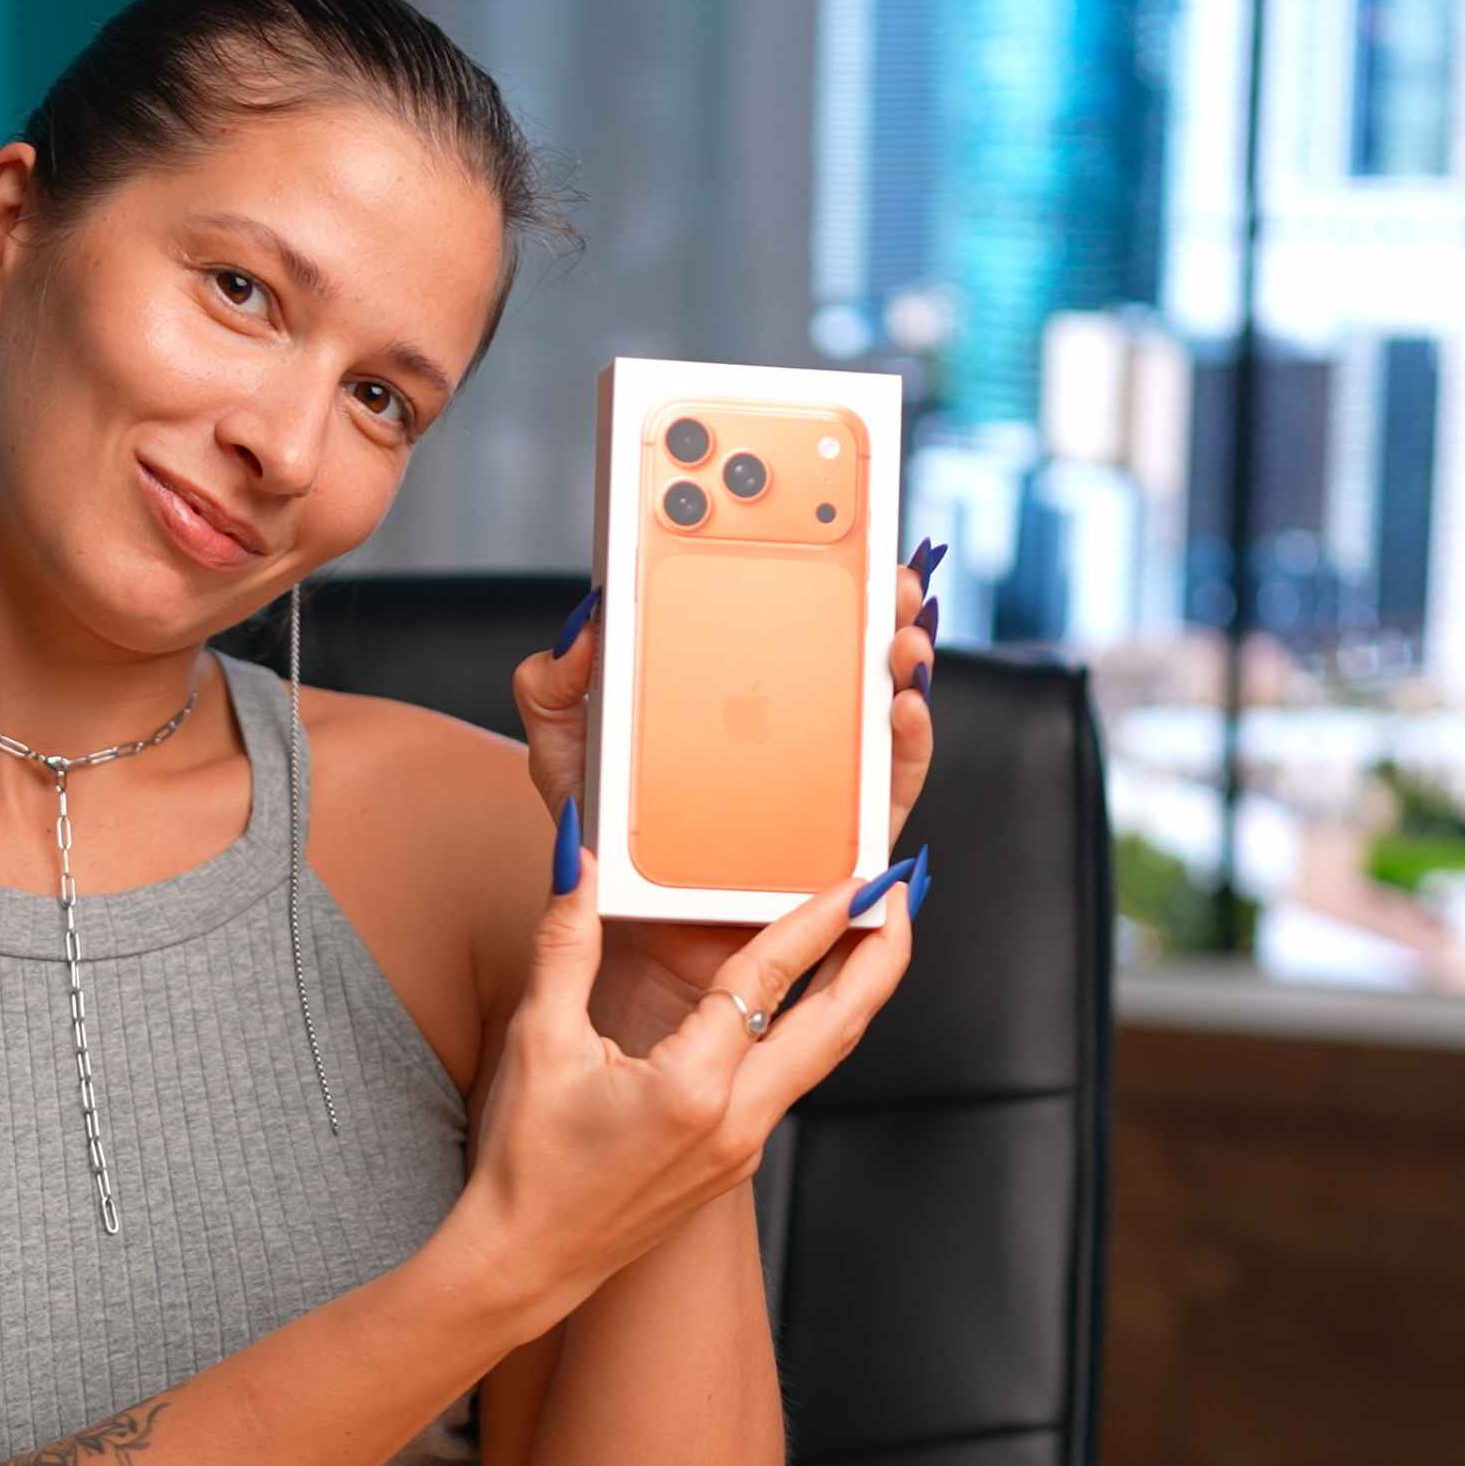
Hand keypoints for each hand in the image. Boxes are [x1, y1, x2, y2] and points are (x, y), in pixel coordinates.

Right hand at [442, 823, 919, 1323]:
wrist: (525, 1259)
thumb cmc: (527, 1160)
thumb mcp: (536, 1040)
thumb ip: (565, 941)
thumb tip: (575, 859)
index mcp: (692, 1088)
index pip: (770, 981)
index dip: (818, 919)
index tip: (858, 879)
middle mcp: (736, 1121)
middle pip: (839, 1025)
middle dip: (883, 955)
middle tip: (904, 895)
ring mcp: (744, 1146)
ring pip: (825, 1055)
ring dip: (856, 991)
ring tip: (876, 935)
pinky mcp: (737, 1158)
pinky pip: (794, 1078)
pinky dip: (817, 1025)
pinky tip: (812, 996)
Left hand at [510, 544, 945, 1042]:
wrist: (627, 945)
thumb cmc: (602, 852)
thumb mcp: (565, 755)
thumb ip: (557, 688)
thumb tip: (584, 623)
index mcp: (729, 700)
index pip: (782, 618)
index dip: (814, 564)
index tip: (832, 520)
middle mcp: (786, 735)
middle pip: (849, 655)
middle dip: (881, 603)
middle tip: (888, 570)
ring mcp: (818, 786)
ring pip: (881, 714)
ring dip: (905, 666)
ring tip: (902, 634)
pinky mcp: (838, 846)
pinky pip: (888, 795)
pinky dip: (907, 749)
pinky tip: (902, 712)